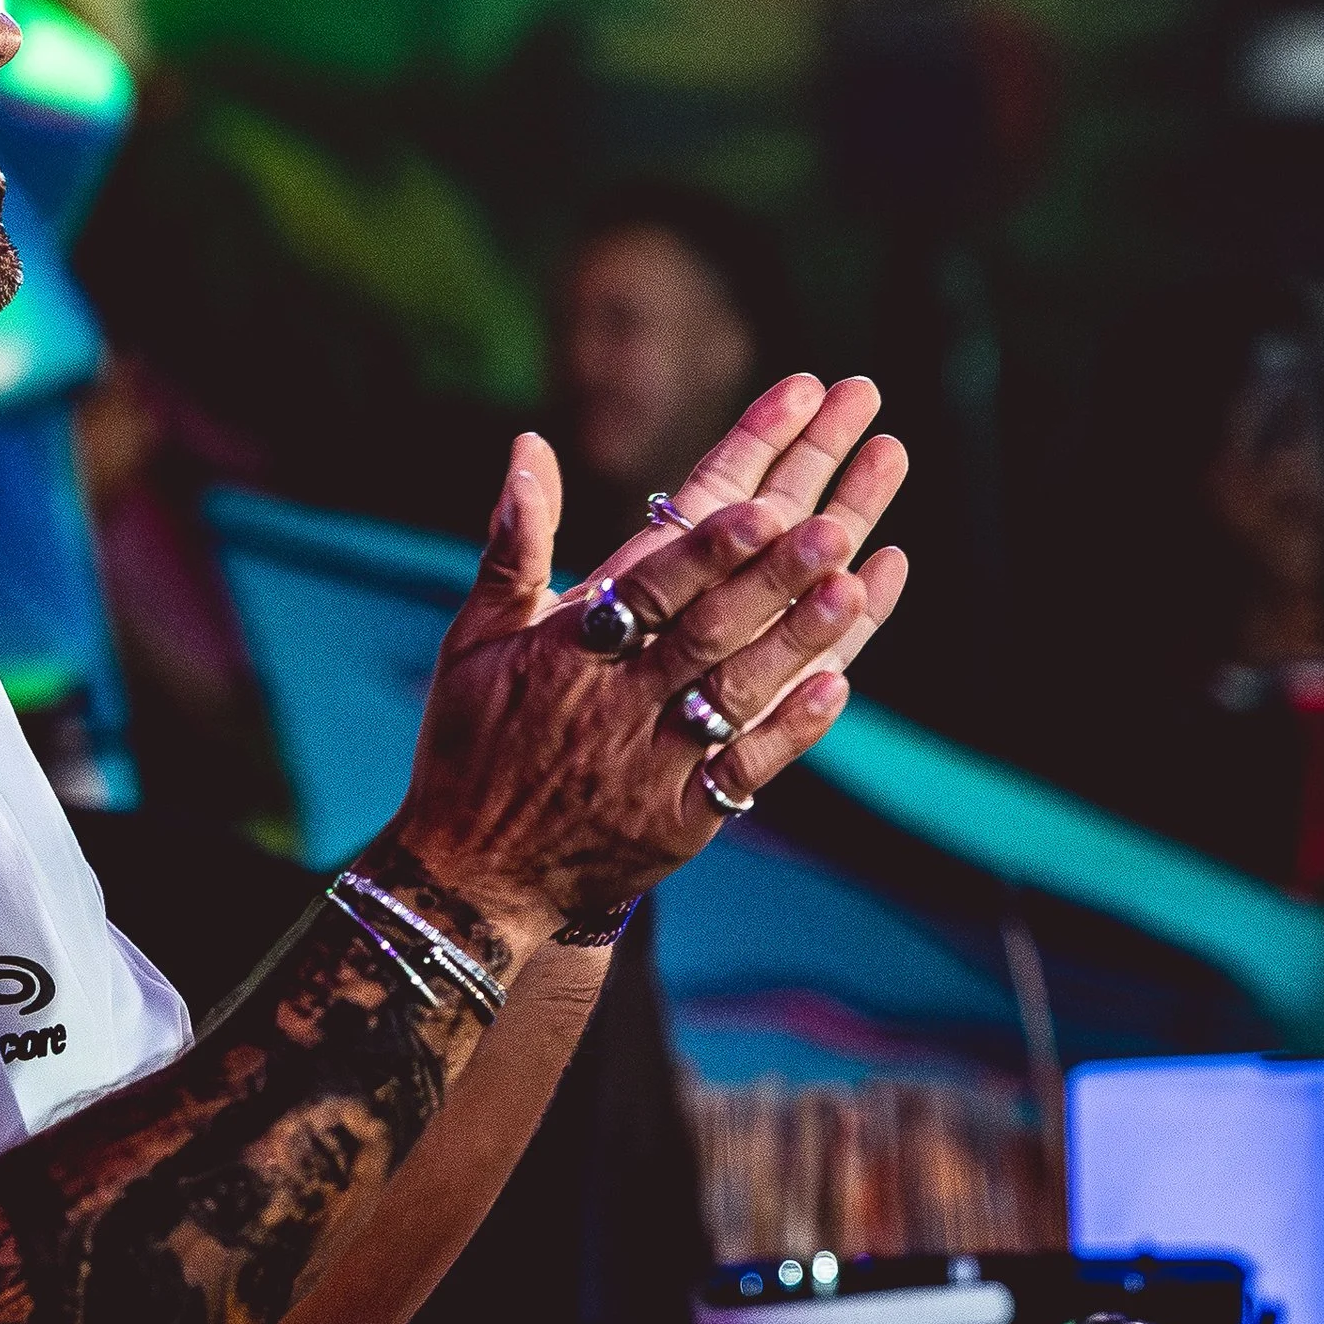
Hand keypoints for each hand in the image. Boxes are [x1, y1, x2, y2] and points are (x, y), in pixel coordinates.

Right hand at [384, 375, 908, 959]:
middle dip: (773, 578)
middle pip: (707, 632)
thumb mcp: (474, 639)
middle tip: (832, 527)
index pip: (649, 591)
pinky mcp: (680, 822)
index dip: (707, 550)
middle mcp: (615, 705)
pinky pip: (744, 772)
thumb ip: (513, 542)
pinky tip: (838, 688)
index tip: (761, 504)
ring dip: (797, 641)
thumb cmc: (472, 742)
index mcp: (566, 654)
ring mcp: (652, 766)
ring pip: (736, 693)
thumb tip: (528, 445)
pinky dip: (790, 731)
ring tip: (851, 585)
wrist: (472, 877)